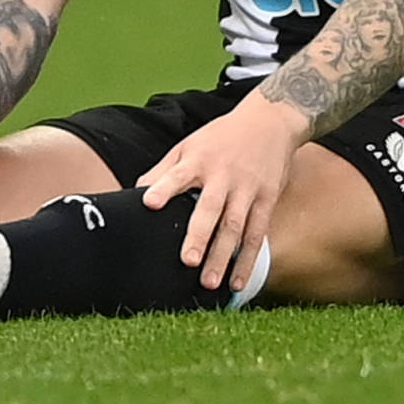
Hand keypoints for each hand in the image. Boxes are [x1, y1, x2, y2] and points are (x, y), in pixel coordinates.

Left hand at [137, 92, 310, 291]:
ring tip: (210, 282)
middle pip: (211, 209)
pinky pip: (256, 234)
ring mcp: (247, 189)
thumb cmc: (220, 138)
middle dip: (199, 236)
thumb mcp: (188, 146)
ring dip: (223, 257)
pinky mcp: (267, 200)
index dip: (163, 188)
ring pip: (235, 227)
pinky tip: (237, 282)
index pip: (177, 174)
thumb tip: (134, 193)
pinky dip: (247, 260)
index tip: (149, 203)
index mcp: (198, 160)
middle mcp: (223, 176)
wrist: (269, 121)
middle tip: (187, 262)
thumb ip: (163, 171)